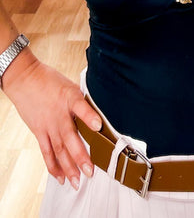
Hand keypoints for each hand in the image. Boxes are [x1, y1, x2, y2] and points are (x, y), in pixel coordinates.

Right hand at [3, 60, 101, 189]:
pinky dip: (53, 166)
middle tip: (90, 171)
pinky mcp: (39, 131)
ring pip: (59, 149)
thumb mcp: (72, 85)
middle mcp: (59, 114)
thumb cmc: (51, 80)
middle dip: (80, 156)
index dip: (90, 116)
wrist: (25, 79)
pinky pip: (47, 152)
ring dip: (68, 167)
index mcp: (71, 98)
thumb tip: (101, 111)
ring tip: (77, 181)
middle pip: (70, 137)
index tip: (99, 126)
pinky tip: (60, 177)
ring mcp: (48, 125)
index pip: (81, 107)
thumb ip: (84, 100)